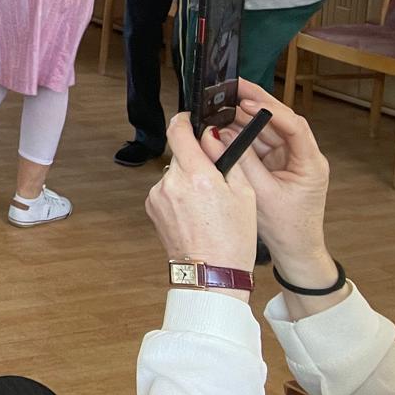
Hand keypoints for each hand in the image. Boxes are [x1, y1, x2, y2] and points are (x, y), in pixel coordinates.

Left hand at [145, 114, 257, 291]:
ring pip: (173, 173)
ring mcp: (157, 194)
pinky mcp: (150, 206)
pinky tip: (193, 212)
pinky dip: (177, 194)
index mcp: (197, 175)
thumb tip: (211, 135)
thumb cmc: (234, 238)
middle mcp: (171, 181)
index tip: (191, 120)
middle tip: (214, 179)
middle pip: (179, 154)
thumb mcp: (244, 194)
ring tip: (206, 204)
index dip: (184, 121)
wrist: (211, 274)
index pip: (179, 131)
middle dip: (195, 159)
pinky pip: (165, 189)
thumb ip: (225, 158)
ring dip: (186, 178)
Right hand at [222, 87, 332, 287]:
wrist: (296, 251)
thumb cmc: (286, 228)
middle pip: (281, 121)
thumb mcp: (261, 194)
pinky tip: (225, 126)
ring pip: (268, 129)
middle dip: (257, 103)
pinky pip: (259, 142)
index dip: (270, 110)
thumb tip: (219, 135)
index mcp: (310, 163)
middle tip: (232, 87)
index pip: (294, 126)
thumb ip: (241, 162)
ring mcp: (290, 159)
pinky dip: (243, 134)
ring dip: (246, 118)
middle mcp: (303, 156)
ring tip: (222, 105)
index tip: (246, 100)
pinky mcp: (278, 164)